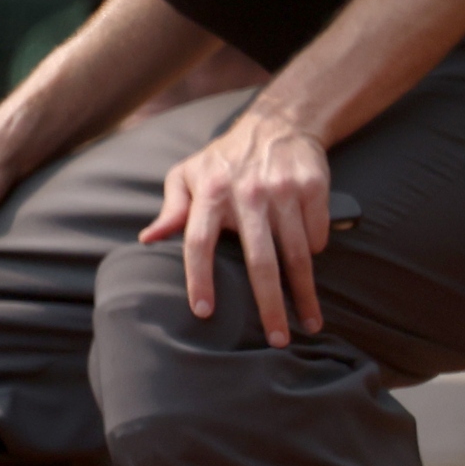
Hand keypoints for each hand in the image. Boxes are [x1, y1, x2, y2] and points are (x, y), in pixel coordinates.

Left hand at [142, 104, 336, 345]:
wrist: (277, 124)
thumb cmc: (223, 160)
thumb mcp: (188, 175)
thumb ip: (171, 209)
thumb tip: (147, 239)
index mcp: (210, 193)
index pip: (198, 242)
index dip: (199, 278)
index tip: (203, 312)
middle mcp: (247, 195)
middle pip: (260, 261)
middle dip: (270, 305)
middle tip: (278, 341)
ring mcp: (283, 192)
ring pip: (297, 255)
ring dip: (304, 295)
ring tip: (308, 324)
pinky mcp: (313, 190)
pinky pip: (317, 237)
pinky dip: (314, 254)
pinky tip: (311, 268)